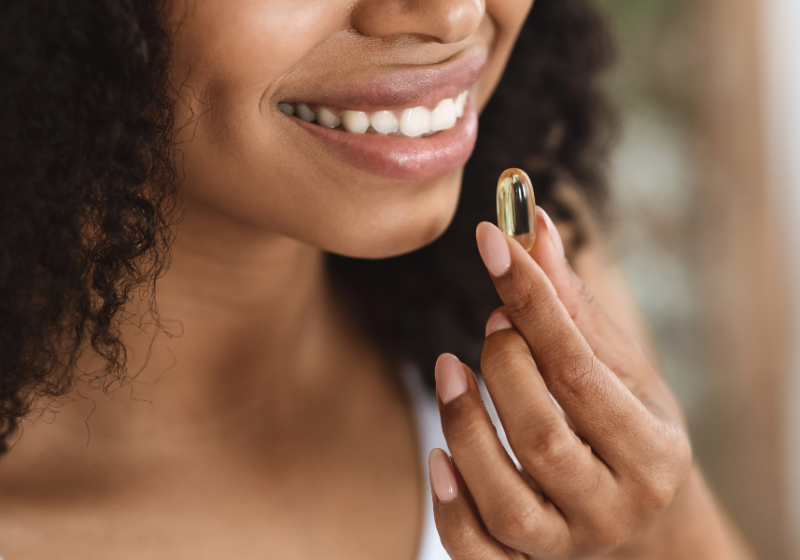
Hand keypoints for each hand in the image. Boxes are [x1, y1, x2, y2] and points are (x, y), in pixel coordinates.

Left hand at [428, 208, 692, 558]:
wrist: (641, 517)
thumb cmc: (625, 425)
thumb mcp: (616, 367)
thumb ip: (570, 304)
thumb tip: (531, 223)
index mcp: (651, 449)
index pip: (578, 369)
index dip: (531, 300)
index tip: (490, 240)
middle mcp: (614, 505)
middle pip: (543, 436)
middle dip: (503, 366)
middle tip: (491, 324)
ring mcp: (570, 543)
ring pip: (506, 500)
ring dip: (465, 426)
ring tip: (449, 368)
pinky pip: (480, 554)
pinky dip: (451, 509)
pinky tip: (437, 458)